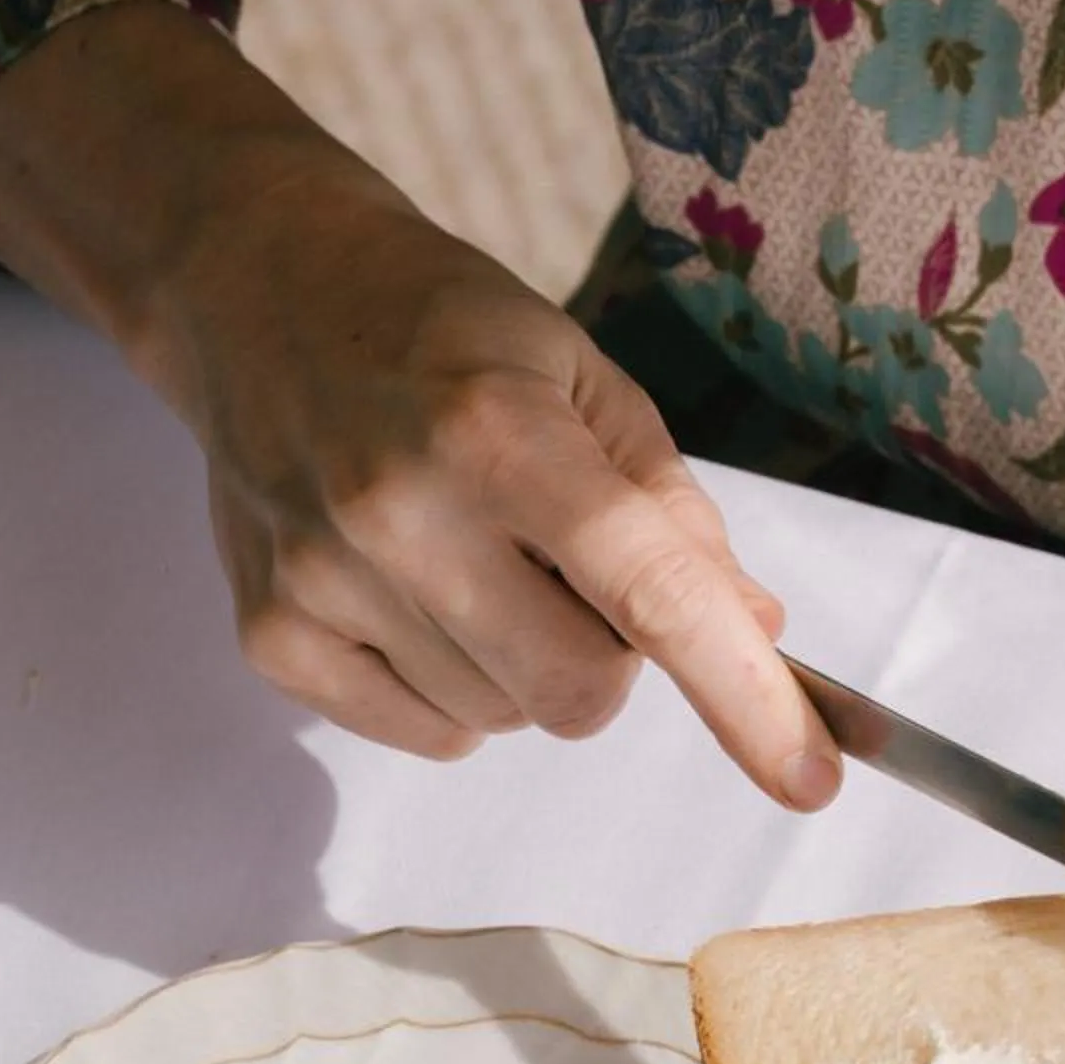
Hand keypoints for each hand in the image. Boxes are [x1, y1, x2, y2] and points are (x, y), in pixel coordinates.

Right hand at [0, 8, 837, 803]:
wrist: (254, 286)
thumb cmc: (437, 330)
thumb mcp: (580, 377)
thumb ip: (672, 512)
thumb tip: (752, 631)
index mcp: (501, 432)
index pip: (654, 597)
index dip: (745, 696)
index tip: (809, 777)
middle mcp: (404, 511)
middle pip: (581, 696)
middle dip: (605, 658)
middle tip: (562, 570)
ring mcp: (327, 581)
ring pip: (503, 720)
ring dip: (518, 664)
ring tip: (468, 558)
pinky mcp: (273, 637)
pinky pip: (425, 735)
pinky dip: (447, 688)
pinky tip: (412, 594)